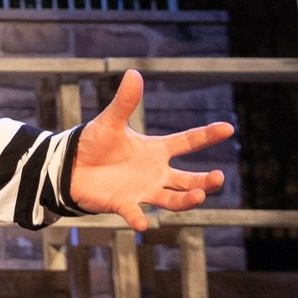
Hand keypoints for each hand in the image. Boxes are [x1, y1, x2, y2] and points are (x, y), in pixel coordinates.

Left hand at [69, 71, 232, 228]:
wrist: (69, 166)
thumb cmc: (93, 144)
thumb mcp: (110, 122)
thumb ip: (125, 102)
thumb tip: (134, 73)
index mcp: (155, 150)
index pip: (187, 141)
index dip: (207, 135)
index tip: (228, 128)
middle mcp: (155, 173)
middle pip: (188, 179)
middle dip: (205, 181)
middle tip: (218, 178)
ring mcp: (142, 190)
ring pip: (172, 199)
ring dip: (186, 200)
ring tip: (198, 196)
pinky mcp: (123, 204)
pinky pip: (134, 214)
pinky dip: (138, 219)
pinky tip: (143, 224)